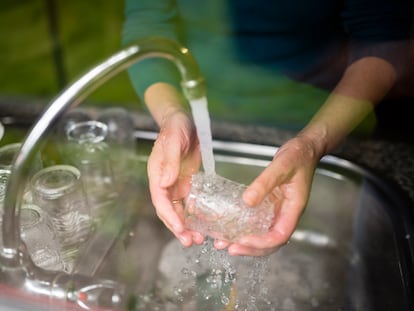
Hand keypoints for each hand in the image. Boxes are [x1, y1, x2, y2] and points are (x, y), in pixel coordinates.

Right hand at [147, 107, 204, 246]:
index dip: (168, 216)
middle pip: (168, 210)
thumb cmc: (175, 127)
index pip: (160, 200)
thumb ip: (170, 162)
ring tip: (197, 239)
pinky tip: (202, 224)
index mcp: (157, 174)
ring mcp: (176, 184)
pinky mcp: (187, 182)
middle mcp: (165, 182)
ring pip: (179, 210)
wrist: (184, 120)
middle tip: (189, 241)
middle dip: (177, 227)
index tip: (179, 228)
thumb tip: (166, 183)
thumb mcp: (174, 141)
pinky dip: (194, 215)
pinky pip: (189, 202)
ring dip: (186, 225)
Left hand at [214, 134, 320, 255]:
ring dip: (245, 242)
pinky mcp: (271, 206)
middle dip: (250, 248)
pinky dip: (245, 228)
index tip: (243, 241)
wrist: (304, 150)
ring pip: (263, 235)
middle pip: (271, 243)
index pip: (279, 236)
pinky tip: (231, 227)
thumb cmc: (298, 157)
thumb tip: (247, 201)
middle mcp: (286, 214)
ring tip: (224, 243)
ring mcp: (279, 211)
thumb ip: (265, 183)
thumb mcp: (281, 167)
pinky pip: (259, 223)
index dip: (261, 242)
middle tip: (230, 248)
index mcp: (293, 209)